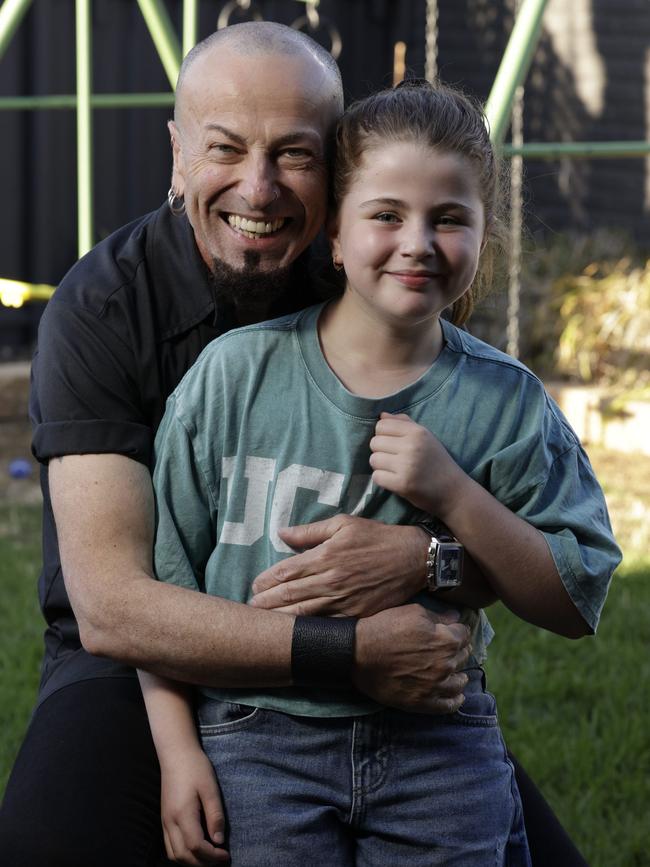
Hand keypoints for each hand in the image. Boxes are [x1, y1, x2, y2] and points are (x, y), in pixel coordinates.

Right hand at [160, 747, 228, 864]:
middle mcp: (169, 822)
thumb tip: (219, 841)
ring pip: (174, 854)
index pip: (196, 846)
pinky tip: (196, 848)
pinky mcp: (164, 819)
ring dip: (191, 861)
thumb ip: (215, 815)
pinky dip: (182, 854)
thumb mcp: (210, 788)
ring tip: (209, 857)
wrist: (176, 754)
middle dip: (202, 863)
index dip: (212, 856)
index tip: (226, 854)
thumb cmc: (196, 767)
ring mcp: (164, 821)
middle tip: (220, 860)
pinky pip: (169, 846)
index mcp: (182, 814)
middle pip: (183, 856)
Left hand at [250, 514, 428, 616]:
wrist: (413, 558)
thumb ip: (311, 531)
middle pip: (290, 594)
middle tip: (251, 608)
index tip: (255, 586)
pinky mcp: (357, 615)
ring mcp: (344, 600)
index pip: (286, 571)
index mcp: (325, 555)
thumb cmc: (377, 537)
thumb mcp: (344, 524)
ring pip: (304, 612)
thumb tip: (281, 533)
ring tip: (264, 623)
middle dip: (267, 602)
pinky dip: (309, 629)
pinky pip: (327, 624)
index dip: (266, 580)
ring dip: (281, 618)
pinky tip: (296, 633)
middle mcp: (331, 580)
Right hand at [353, 604, 470, 713]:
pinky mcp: (422, 702)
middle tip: (451, 649)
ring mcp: (435, 686)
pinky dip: (455, 700)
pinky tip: (457, 695)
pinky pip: (448, 705)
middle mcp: (446, 664)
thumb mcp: (412, 612)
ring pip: (460, 682)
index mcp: (446, 640)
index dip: (458, 631)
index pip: (464, 635)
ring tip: (456, 673)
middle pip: (463, 657)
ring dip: (459, 675)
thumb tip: (456, 617)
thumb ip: (438, 616)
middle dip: (458, 651)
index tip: (453, 631)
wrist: (359, 653)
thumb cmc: (385, 628)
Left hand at [369, 412, 465, 516]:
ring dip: (380, 466)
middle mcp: (411, 446)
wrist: (453, 491)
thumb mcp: (426, 437)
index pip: (382, 425)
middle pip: (375, 442)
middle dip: (380, 451)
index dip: (383, 435)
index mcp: (417, 432)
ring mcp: (406, 466)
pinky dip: (382, 479)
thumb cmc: (437, 461)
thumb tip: (382, 415)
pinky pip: (377, 477)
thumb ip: (404, 423)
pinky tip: (394, 479)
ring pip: (373, 460)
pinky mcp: (402, 484)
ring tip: (394, 469)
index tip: (392, 444)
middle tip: (393, 459)